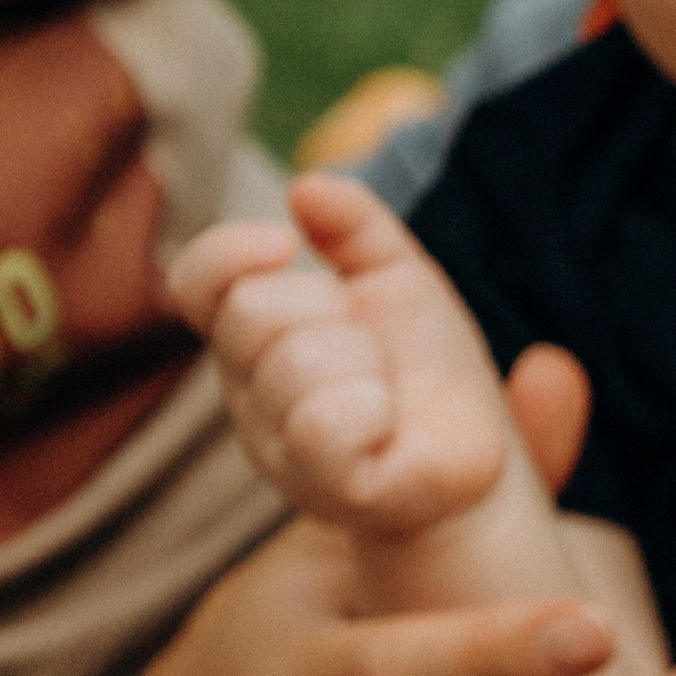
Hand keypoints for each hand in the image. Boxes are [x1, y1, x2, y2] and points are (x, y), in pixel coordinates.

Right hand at [168, 177, 512, 538]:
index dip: (227, 252)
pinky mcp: (323, 490)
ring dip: (367, 366)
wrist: (478, 452)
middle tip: (371, 353)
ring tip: (386, 397)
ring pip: (297, 364)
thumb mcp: (399, 279)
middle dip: (333, 311)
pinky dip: (374, 413)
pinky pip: (323, 425)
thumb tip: (305, 185)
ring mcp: (278, 449)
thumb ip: (356, 227)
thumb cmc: (426, 369)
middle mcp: (249, 393)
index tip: (283, 244)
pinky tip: (388, 431)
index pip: (196, 282)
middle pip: (254, 311)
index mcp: (253, 335)